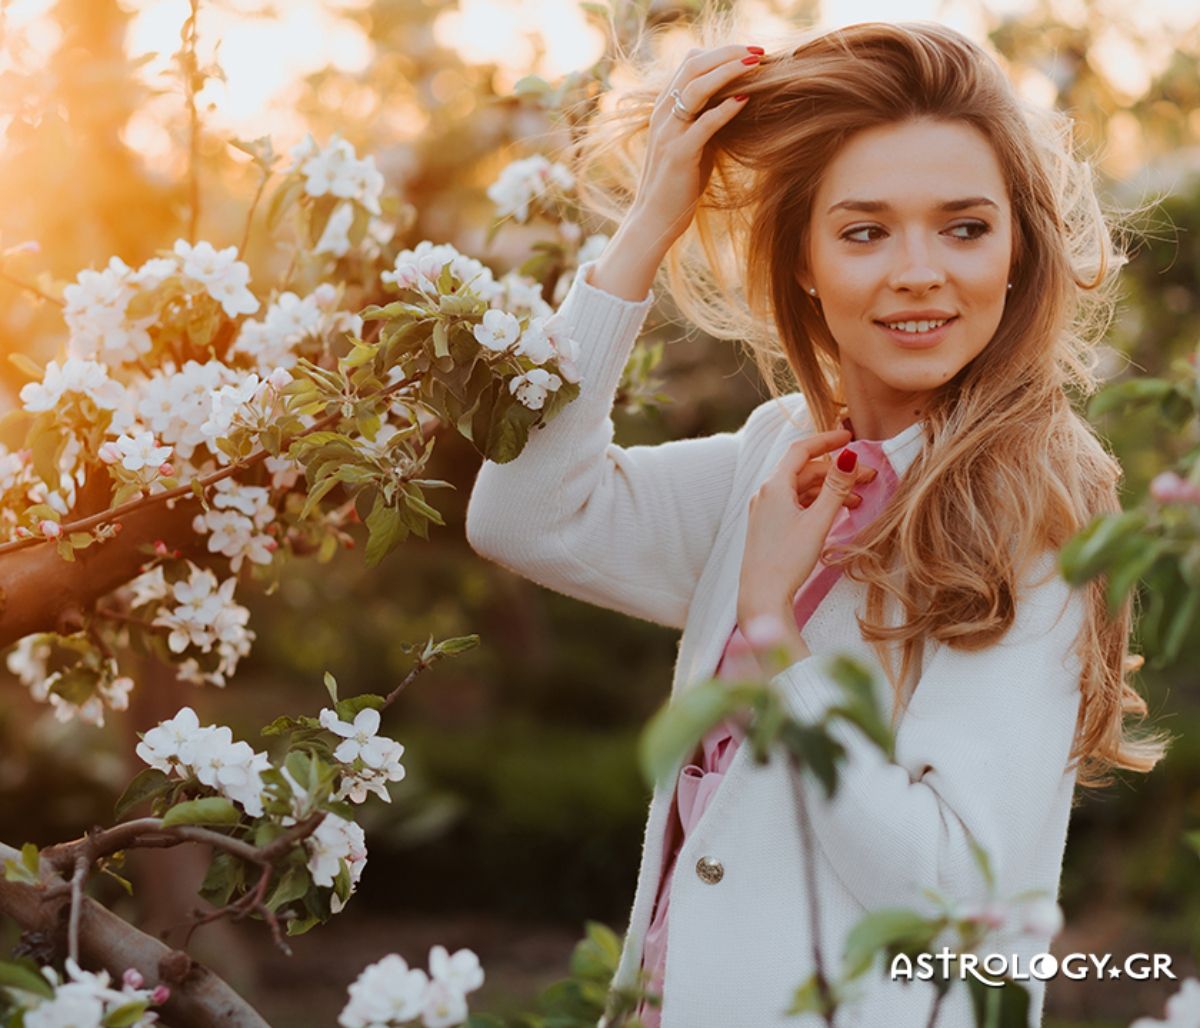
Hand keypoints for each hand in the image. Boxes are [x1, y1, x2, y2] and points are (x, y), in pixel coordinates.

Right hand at [629, 44, 761, 249]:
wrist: (655, 218)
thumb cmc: (679, 183)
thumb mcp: (694, 143)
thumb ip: (707, 120)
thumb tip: (738, 101)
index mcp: (665, 107)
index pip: (690, 62)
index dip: (721, 52)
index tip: (750, 52)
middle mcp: (663, 114)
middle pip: (694, 65)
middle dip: (729, 54)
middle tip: (759, 51)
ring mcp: (668, 132)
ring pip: (696, 87)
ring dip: (728, 71)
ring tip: (756, 65)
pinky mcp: (679, 153)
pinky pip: (703, 123)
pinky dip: (725, 109)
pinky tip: (745, 100)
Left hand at [736, 429, 876, 665]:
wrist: (762, 596)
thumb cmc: (787, 560)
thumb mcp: (818, 522)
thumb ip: (835, 488)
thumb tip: (849, 456)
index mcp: (774, 486)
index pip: (801, 450)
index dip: (827, 440)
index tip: (850, 436)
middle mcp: (766, 494)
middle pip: (805, 471)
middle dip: (836, 471)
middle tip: (867, 478)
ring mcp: (765, 510)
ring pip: (801, 488)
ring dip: (829, 489)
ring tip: (857, 500)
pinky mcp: (768, 526)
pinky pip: (795, 504)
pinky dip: (816, 503)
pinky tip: (835, 512)